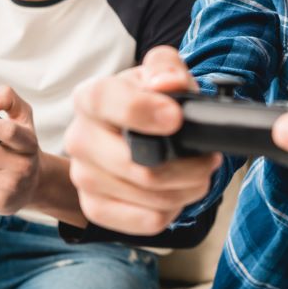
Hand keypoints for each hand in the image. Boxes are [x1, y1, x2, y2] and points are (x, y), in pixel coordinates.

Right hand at [64, 46, 220, 234]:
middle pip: (134, 164)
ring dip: (187, 188)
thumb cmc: (151, 102)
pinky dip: (172, 210)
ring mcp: (83, 176)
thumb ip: (166, 67)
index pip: (105, 101)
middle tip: (209, 158)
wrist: (137, 133)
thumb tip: (167, 83)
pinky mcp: (95, 208)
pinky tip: (177, 193)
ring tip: (199, 174)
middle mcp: (78, 137)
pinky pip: (145, 221)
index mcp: (90, 97)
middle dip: (186, 165)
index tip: (176, 119)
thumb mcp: (162, 74)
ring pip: (146, 195)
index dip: (141, 111)